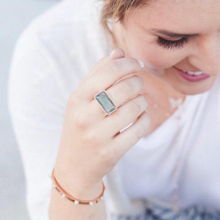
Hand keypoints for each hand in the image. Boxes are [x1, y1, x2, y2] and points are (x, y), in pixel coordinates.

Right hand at [54, 47, 150, 193]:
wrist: (74, 167)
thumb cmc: (80, 125)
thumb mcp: (80, 99)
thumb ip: (98, 73)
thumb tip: (119, 52)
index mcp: (76, 98)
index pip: (108, 71)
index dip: (128, 64)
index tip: (137, 64)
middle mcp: (85, 116)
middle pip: (125, 88)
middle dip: (138, 82)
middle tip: (139, 83)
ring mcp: (98, 136)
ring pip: (135, 107)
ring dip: (143, 100)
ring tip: (140, 101)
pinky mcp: (112, 152)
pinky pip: (139, 128)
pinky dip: (145, 119)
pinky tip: (141, 117)